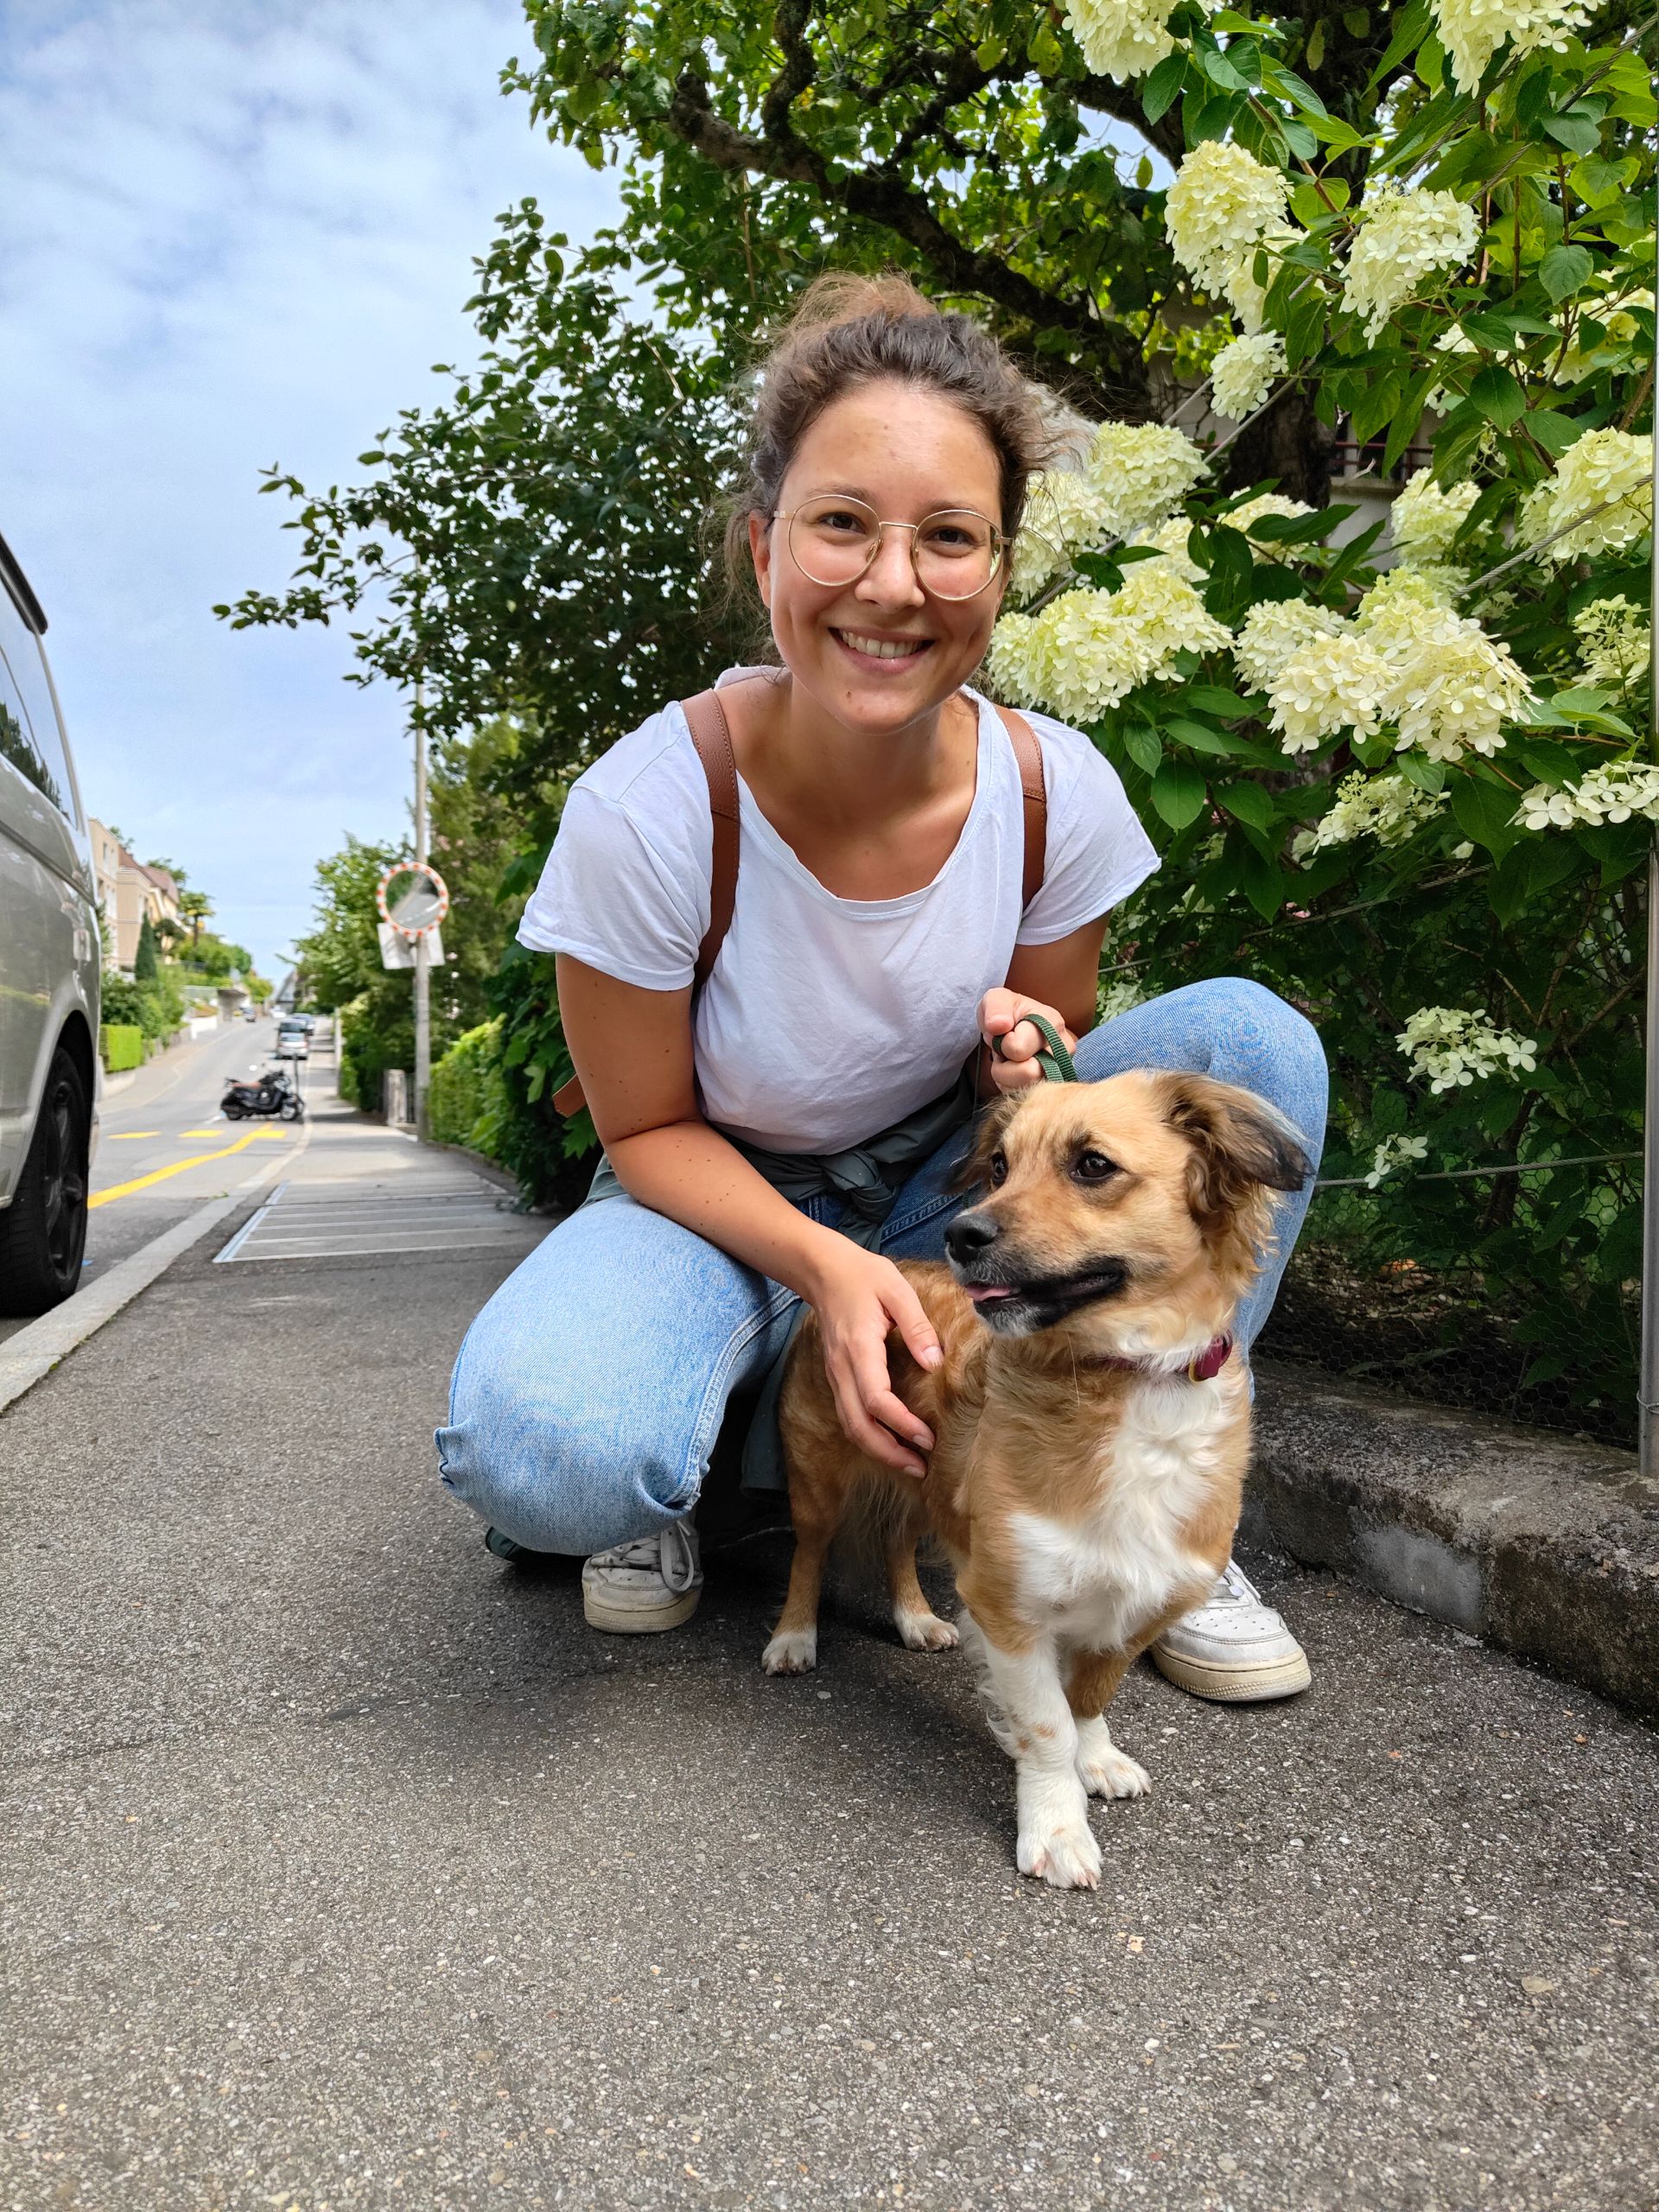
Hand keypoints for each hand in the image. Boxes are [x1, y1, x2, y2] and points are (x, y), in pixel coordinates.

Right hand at [802, 1241, 941, 1477]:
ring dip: (879, 1449)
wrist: (823, 1270)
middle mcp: (842, 1368)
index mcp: (858, 1348)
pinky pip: (850, 1415)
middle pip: (858, 1425)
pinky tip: (892, 1441)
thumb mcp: (897, 1290)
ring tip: (910, 1463)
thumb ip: (917, 1326)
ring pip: (851, 1425)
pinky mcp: (837, 1377)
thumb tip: (933, 1362)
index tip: (927, 1437)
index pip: (875, 1399)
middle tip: (920, 1467)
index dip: (900, 1424)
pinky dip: (869, 1435)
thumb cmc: (863, 1276)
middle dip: (888, 1452)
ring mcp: (836, 1375)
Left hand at [978, 987, 1077, 1094]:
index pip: (1017, 1048)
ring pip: (1026, 1089)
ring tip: (1009, 1062)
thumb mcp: (996, 999)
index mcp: (1051, 1022)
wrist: (1014, 1028)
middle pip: (1028, 1074)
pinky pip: (1025, 1098)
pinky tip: (1014, 1073)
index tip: (1005, 1034)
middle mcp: (1064, 1048)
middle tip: (1004, 1053)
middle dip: (1004, 1068)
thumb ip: (995, 1008)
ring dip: (1007, 1078)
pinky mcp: (1055, 1087)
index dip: (1002, 1045)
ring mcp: (1062, 1070)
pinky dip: (1011, 1088)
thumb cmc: (1007, 1013)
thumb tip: (998, 1026)